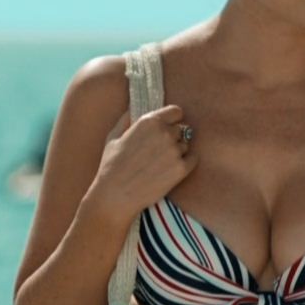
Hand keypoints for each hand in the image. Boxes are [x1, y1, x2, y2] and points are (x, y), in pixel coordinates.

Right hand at [80, 104, 197, 222]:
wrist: (116, 195)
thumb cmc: (111, 166)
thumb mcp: (114, 136)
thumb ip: (127, 119)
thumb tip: (134, 109)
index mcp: (149, 121)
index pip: (176, 112)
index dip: (172, 120)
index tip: (167, 127)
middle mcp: (165, 133)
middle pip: (181, 129)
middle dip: (172, 137)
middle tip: (158, 151)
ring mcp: (175, 151)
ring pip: (185, 145)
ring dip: (177, 151)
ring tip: (159, 164)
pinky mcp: (181, 169)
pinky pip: (192, 159)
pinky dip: (185, 163)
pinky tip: (170, 170)